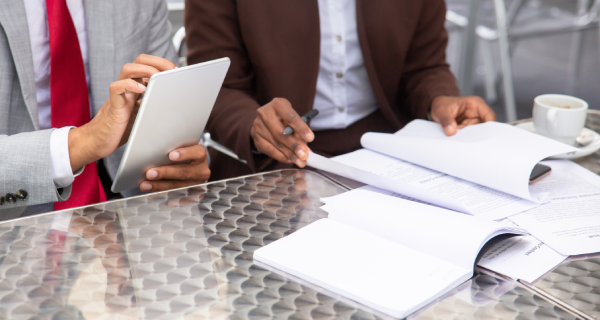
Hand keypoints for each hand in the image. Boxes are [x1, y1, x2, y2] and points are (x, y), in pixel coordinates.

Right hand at [68, 54, 177, 170]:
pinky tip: (142, 90)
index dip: (162, 64)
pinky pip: (117, 87)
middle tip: (172, 70)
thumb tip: (178, 106)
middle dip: (157, 61)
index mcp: (137, 88)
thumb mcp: (145, 115)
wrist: (100, 142)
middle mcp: (128, 87)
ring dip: (145, 69)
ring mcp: (120, 95)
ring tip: (158, 76)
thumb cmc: (123, 130)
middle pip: (139, 61)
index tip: (177, 70)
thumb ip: (156, 106)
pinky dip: (129, 85)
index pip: (148, 65)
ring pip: (128, 69)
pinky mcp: (113, 105)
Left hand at [139, 144, 210, 192]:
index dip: (185, 154)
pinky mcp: (192, 195)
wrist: (194, 167)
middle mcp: (201, 170)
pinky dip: (164, 195)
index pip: (197, 153)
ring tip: (145, 185)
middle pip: (184, 172)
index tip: (171, 155)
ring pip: (178, 186)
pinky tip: (153, 195)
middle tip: (150, 173)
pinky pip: (177, 197)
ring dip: (160, 186)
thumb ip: (172, 148)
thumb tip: (152, 149)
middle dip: (165, 173)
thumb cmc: (183, 154)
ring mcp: (197, 184)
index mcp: (200, 155)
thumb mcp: (182, 147)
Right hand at [250, 98, 313, 166]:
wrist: (265, 120)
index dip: (301, 128)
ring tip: (300, 161)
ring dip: (290, 154)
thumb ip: (299, 131)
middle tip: (305, 155)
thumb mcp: (292, 119)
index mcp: (277, 104)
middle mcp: (265, 113)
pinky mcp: (256, 138)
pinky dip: (281, 157)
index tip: (310, 139)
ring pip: (276, 143)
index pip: (290, 117)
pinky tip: (289, 160)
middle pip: (281, 132)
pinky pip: (269, 150)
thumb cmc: (284, 119)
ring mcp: (258, 126)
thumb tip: (305, 150)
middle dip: (295, 145)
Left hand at [430, 96, 496, 135]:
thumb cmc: (442, 105)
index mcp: (476, 104)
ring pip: (476, 134)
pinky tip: (456, 139)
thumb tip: (451, 132)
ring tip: (456, 136)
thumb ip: (446, 121)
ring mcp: (473, 122)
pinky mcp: (468, 129)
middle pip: (484, 127)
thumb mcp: (441, 111)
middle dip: (475, 134)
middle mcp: (477, 113)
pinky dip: (463, 139)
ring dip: (467, 137)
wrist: (437, 108)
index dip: (489, 126)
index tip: (482, 136)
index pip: (489, 116)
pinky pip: (469, 136)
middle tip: (464, 139)